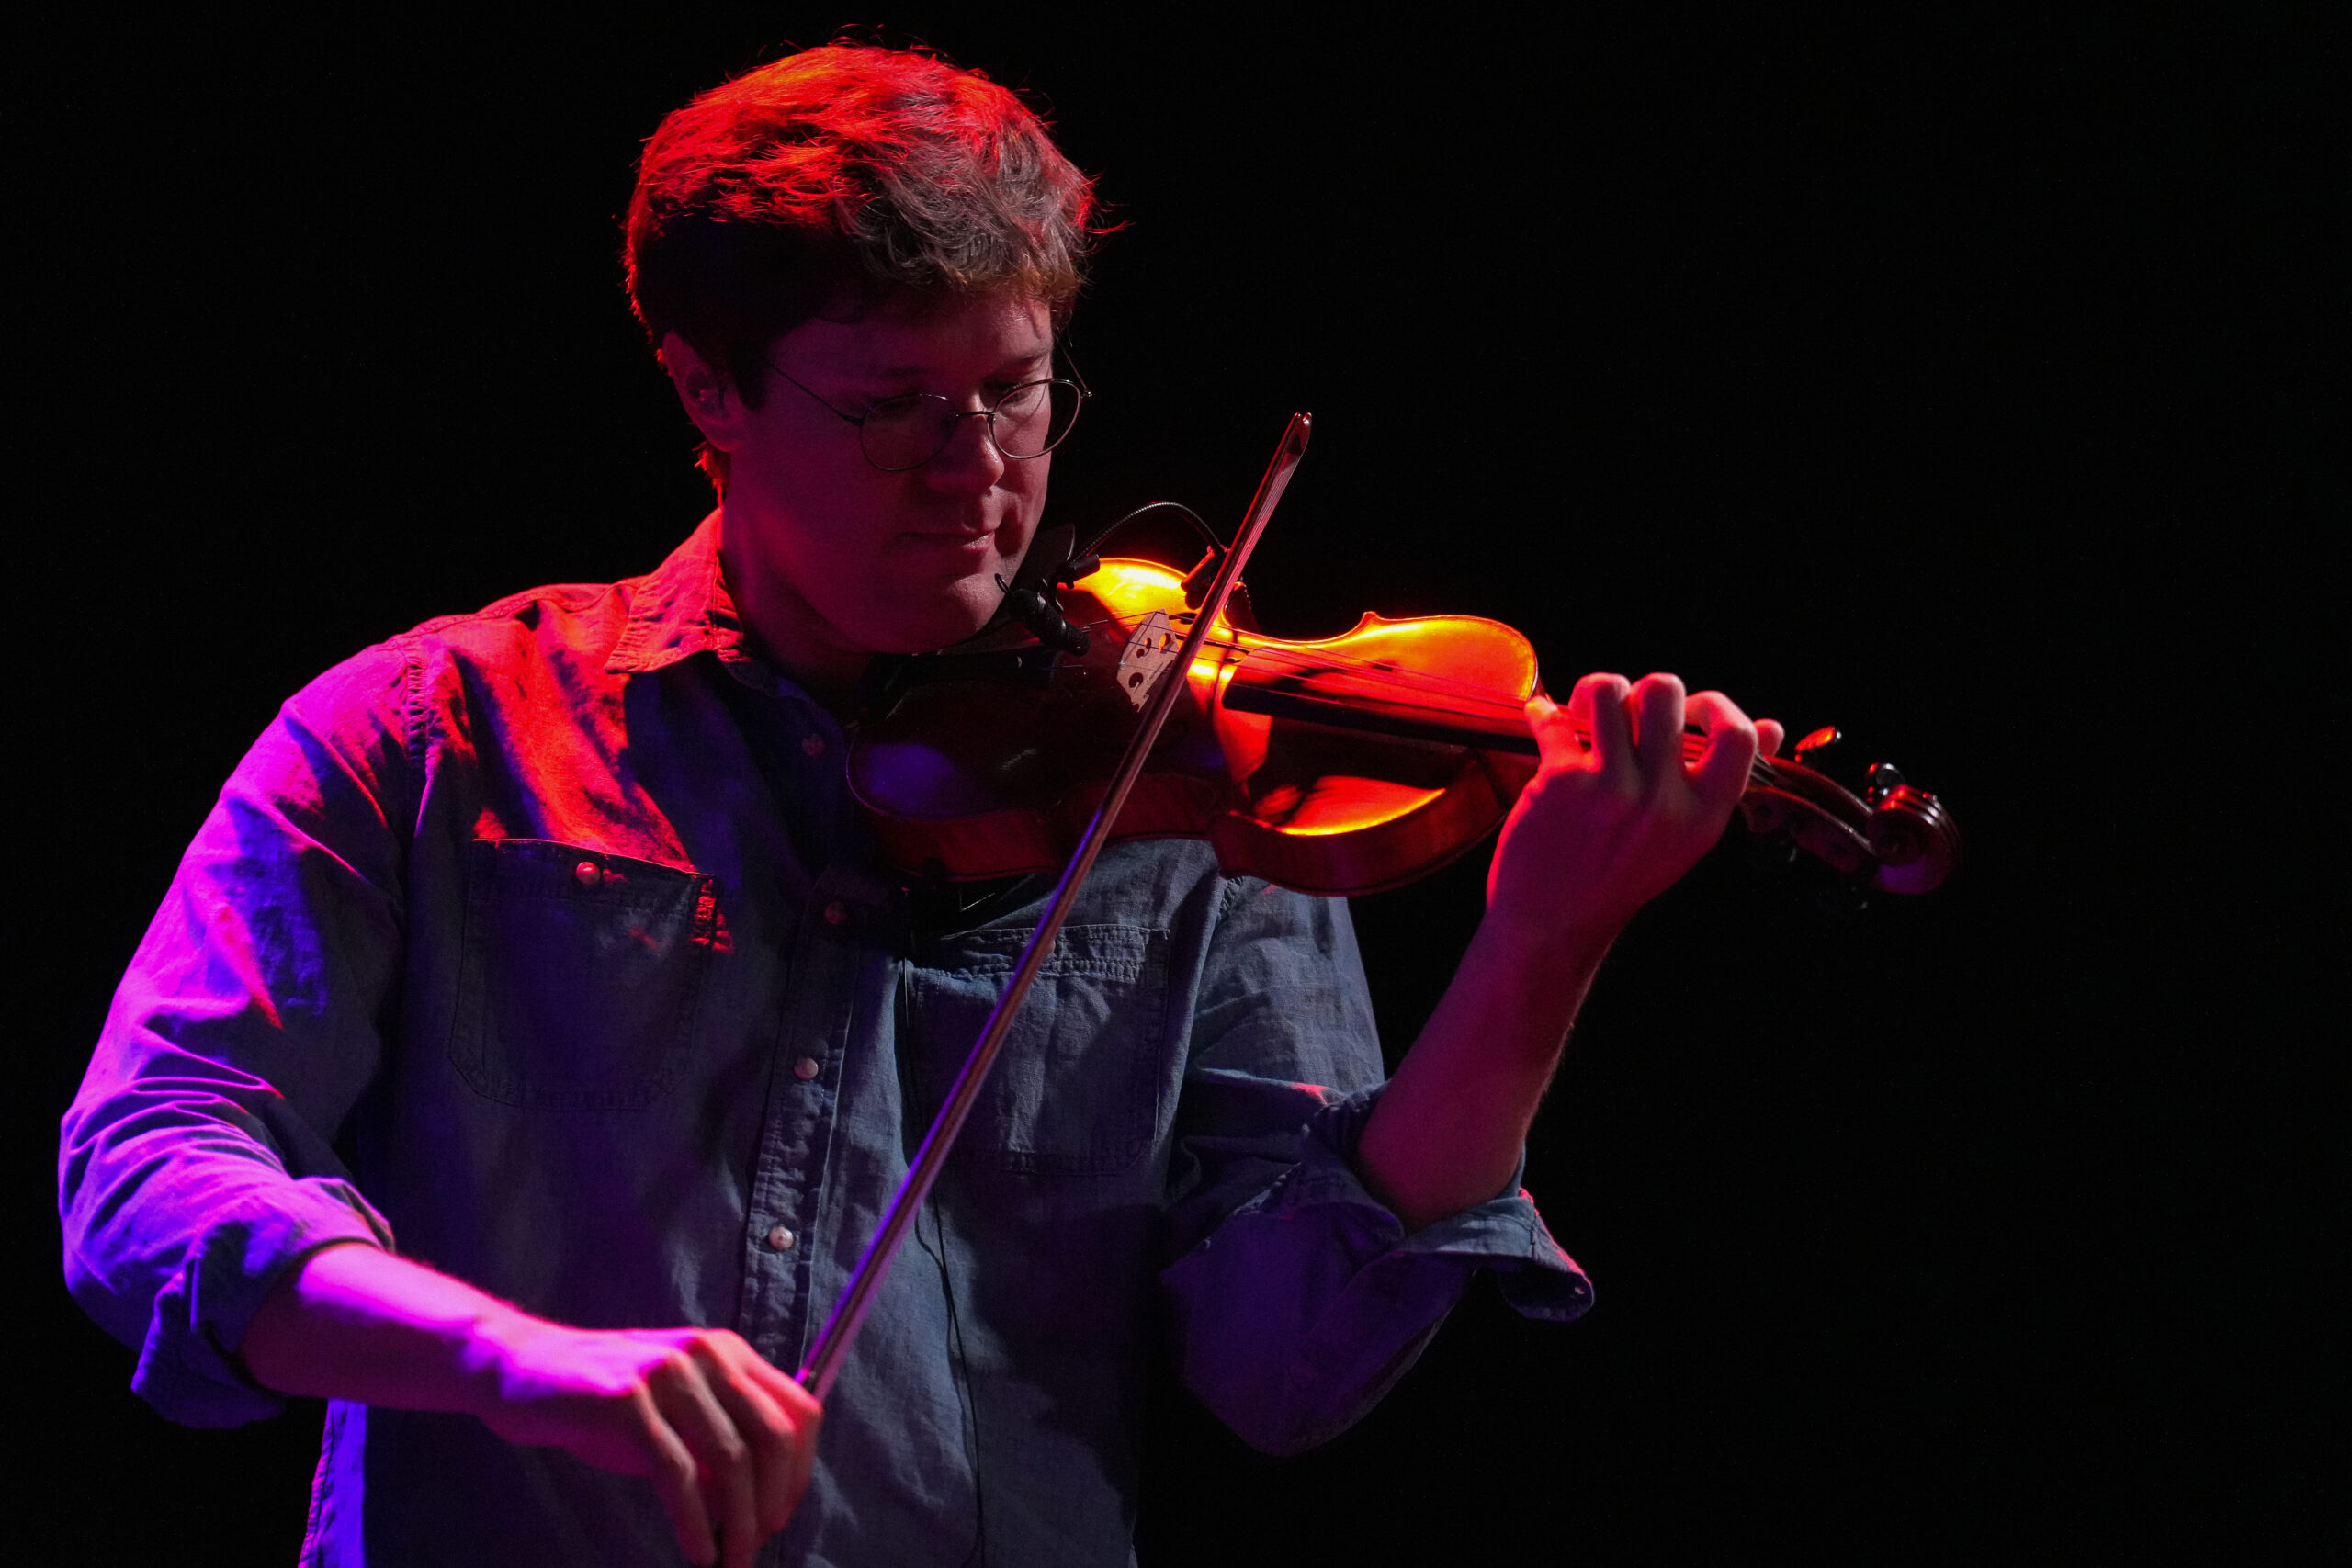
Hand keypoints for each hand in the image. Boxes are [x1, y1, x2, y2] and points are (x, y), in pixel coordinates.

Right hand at [472, 1318, 821, 1567]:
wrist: (522, 1370)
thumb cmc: (606, 1403)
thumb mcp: (676, 1413)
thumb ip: (720, 1443)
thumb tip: (762, 1505)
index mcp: (727, 1352)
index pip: (800, 1409)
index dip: (801, 1470)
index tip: (781, 1514)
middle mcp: (706, 1354)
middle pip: (774, 1437)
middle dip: (774, 1503)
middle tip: (756, 1545)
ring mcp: (667, 1374)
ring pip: (730, 1459)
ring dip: (739, 1523)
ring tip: (730, 1560)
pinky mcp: (627, 1402)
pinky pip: (678, 1474)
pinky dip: (696, 1523)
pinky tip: (699, 1552)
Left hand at [1485, 672, 1783, 955]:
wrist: (1553, 923)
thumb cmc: (1623, 874)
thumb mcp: (1687, 839)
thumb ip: (1725, 783)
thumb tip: (1773, 726)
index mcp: (1703, 815)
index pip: (1737, 736)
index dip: (1714, 705)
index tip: (1689, 711)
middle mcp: (1661, 800)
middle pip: (1664, 691)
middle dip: (1644, 689)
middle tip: (1629, 712)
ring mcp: (1610, 788)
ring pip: (1607, 690)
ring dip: (1595, 690)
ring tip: (1587, 711)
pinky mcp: (1560, 782)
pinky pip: (1554, 720)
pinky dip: (1545, 714)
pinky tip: (1545, 720)